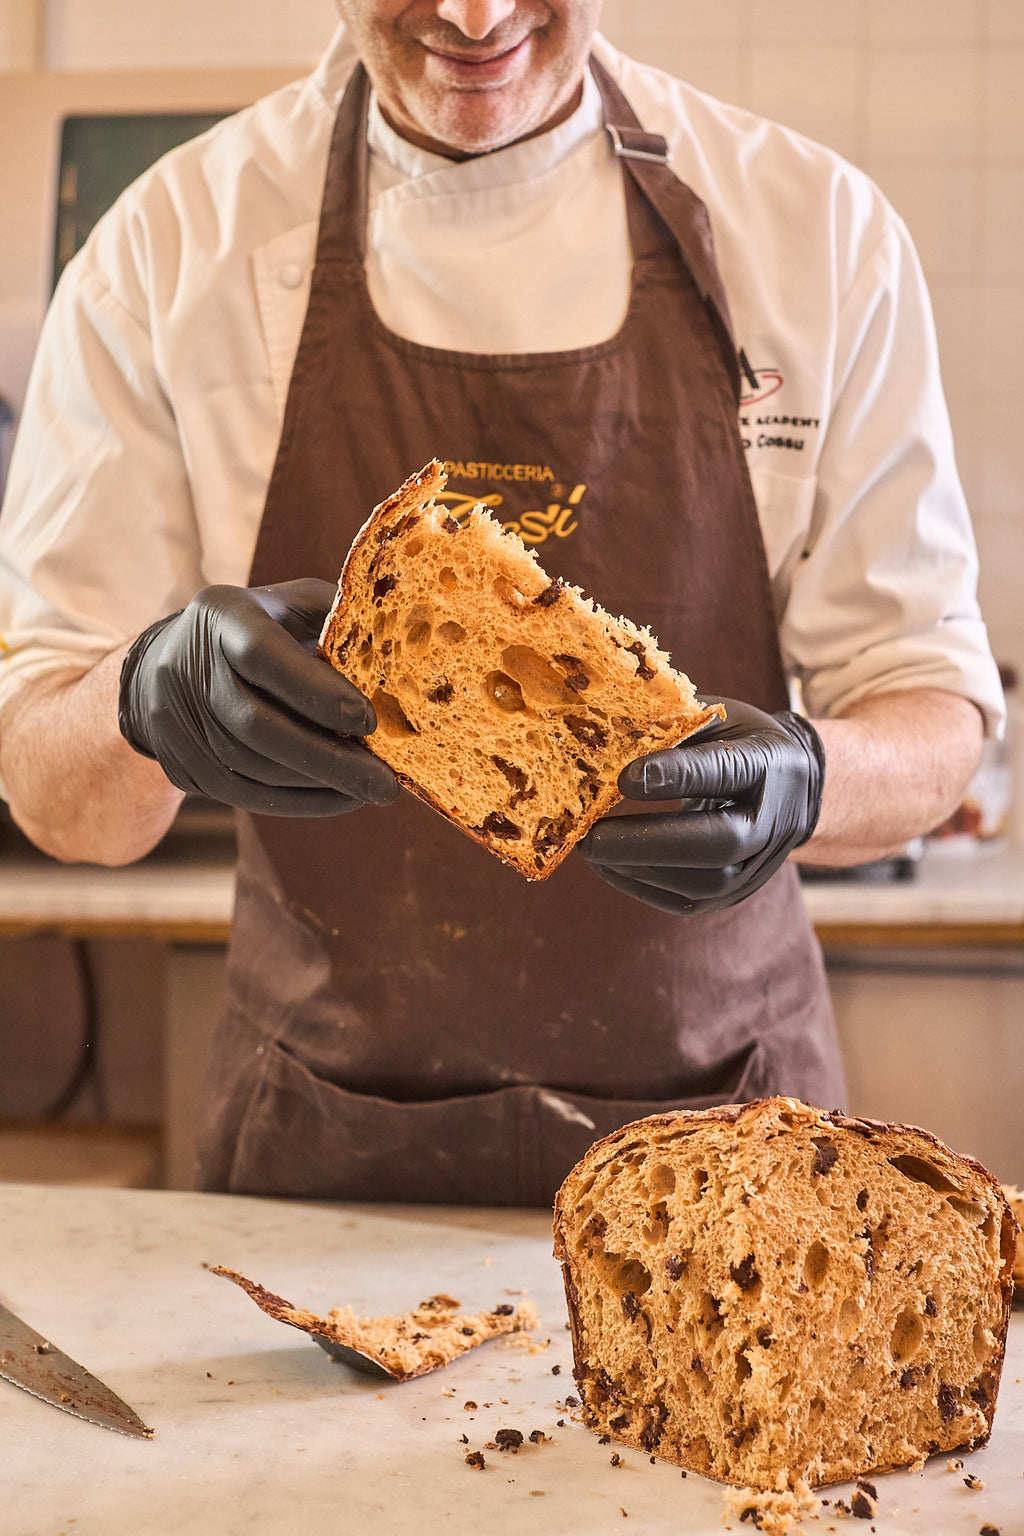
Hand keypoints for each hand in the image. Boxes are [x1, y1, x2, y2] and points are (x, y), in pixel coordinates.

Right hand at [118, 579, 398, 815]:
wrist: (172, 659)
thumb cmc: (262, 627)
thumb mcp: (296, 605)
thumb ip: (340, 623)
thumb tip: (407, 660)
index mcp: (222, 614)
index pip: (263, 655)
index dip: (316, 692)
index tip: (369, 722)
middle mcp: (186, 666)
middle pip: (255, 726)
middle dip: (327, 759)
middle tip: (384, 783)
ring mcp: (173, 720)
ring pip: (250, 768)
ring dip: (317, 786)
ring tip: (368, 789)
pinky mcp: (178, 764)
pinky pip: (242, 795)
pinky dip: (297, 802)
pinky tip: (338, 798)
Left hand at [578, 699, 824, 914]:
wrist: (792, 790)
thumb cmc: (740, 743)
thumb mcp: (719, 718)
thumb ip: (675, 725)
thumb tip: (609, 732)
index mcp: (768, 763)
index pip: (724, 772)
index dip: (676, 776)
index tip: (624, 778)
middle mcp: (772, 822)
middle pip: (717, 844)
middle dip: (648, 842)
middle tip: (590, 837)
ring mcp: (756, 866)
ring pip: (701, 883)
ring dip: (637, 868)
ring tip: (589, 849)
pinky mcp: (734, 894)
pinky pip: (686, 901)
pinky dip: (640, 884)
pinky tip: (606, 865)